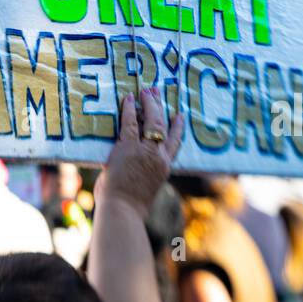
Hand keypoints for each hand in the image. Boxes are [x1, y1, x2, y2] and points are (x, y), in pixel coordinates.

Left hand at [98, 87, 183, 220]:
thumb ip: (145, 175)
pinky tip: (128, 99)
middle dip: (159, 107)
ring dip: (148, 104)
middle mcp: (158, 156)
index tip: (179, 116)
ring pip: (150, 121)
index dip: (177, 127)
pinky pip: (130, 123)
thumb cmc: (130, 205)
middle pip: (163, 126)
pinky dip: (128, 109)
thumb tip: (136, 170)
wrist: (123, 210)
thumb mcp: (145, 188)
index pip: (174, 142)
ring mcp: (144, 150)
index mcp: (164, 168)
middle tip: (156, 92)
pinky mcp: (127, 147)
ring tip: (145, 91)